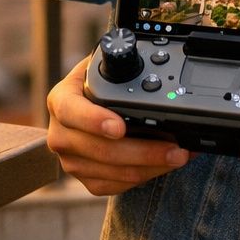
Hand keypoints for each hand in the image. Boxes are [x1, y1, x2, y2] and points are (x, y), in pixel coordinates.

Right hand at [46, 53, 190, 195]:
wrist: (85, 109)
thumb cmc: (96, 86)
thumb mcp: (99, 67)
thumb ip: (115, 64)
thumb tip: (146, 54)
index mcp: (60, 100)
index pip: (71, 111)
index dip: (95, 121)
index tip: (120, 127)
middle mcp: (60, 134)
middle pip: (101, 150)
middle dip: (145, 151)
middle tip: (176, 148)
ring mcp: (71, 160)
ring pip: (112, 172)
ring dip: (152, 166)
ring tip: (179, 155)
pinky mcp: (84, 179)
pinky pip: (114, 186)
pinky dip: (144, 177)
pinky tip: (162, 165)